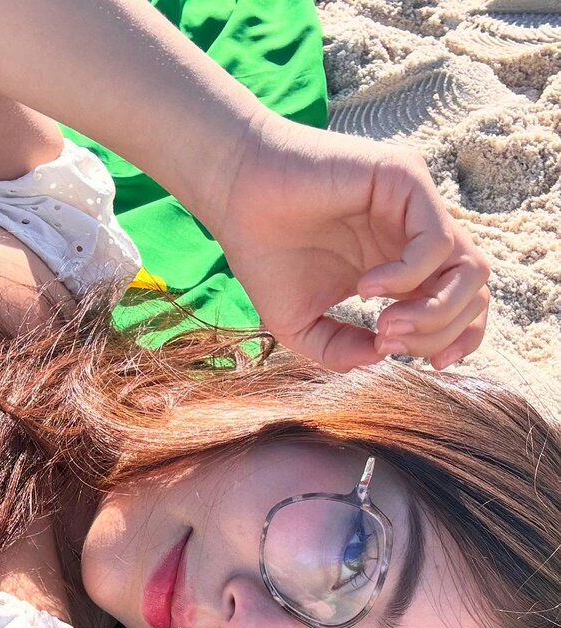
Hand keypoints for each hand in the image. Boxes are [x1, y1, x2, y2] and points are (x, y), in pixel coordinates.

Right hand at [207, 111, 489, 371]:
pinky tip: (368, 287)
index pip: (462, 305)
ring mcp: (415, 208)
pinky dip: (409, 277)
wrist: (234, 196)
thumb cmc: (263, 254)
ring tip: (386, 325)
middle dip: (441, 333)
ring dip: (435, 311)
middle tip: (388, 341)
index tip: (427, 366)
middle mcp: (416, 237)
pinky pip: (436, 242)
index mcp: (403, 268)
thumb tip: (382, 358)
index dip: (456, 340)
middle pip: (474, 293)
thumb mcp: (301, 325)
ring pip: (471, 269)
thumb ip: (340, 350)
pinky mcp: (405, 180)